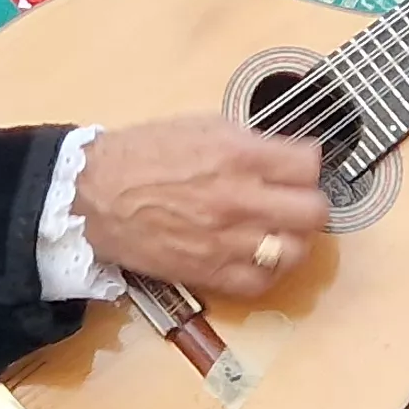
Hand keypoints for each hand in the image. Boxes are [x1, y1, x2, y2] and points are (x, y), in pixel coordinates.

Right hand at [71, 114, 332, 300]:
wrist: (94, 195)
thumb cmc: (139, 156)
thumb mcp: (200, 126)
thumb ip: (247, 141)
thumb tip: (280, 152)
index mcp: (237, 155)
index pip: (308, 163)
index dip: (307, 163)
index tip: (299, 165)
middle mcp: (239, 199)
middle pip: (314, 211)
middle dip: (310, 202)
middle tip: (296, 199)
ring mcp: (226, 240)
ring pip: (295, 250)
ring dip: (293, 239)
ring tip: (279, 230)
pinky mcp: (210, 271)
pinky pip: (261, 282)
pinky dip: (268, 271)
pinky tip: (259, 256)